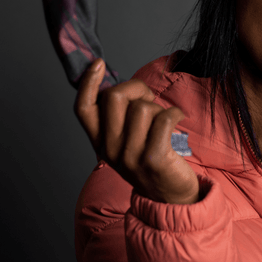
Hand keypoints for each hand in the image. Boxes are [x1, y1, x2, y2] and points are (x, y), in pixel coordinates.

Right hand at [74, 59, 198, 203]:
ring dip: (158, 106)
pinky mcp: (153, 158)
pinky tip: (179, 119)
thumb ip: (120, 119)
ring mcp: (130, 156)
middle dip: (136, 88)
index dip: (87, 83)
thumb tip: (124, 87)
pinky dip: (175, 113)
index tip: (98, 63)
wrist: (169, 198)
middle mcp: (110, 149)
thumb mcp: (126, 142)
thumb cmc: (151, 161)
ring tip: (164, 120)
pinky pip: (164, 118)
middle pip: (114, 97)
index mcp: (100, 143)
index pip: (83, 109)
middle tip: (149, 99)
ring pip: (142, 107)